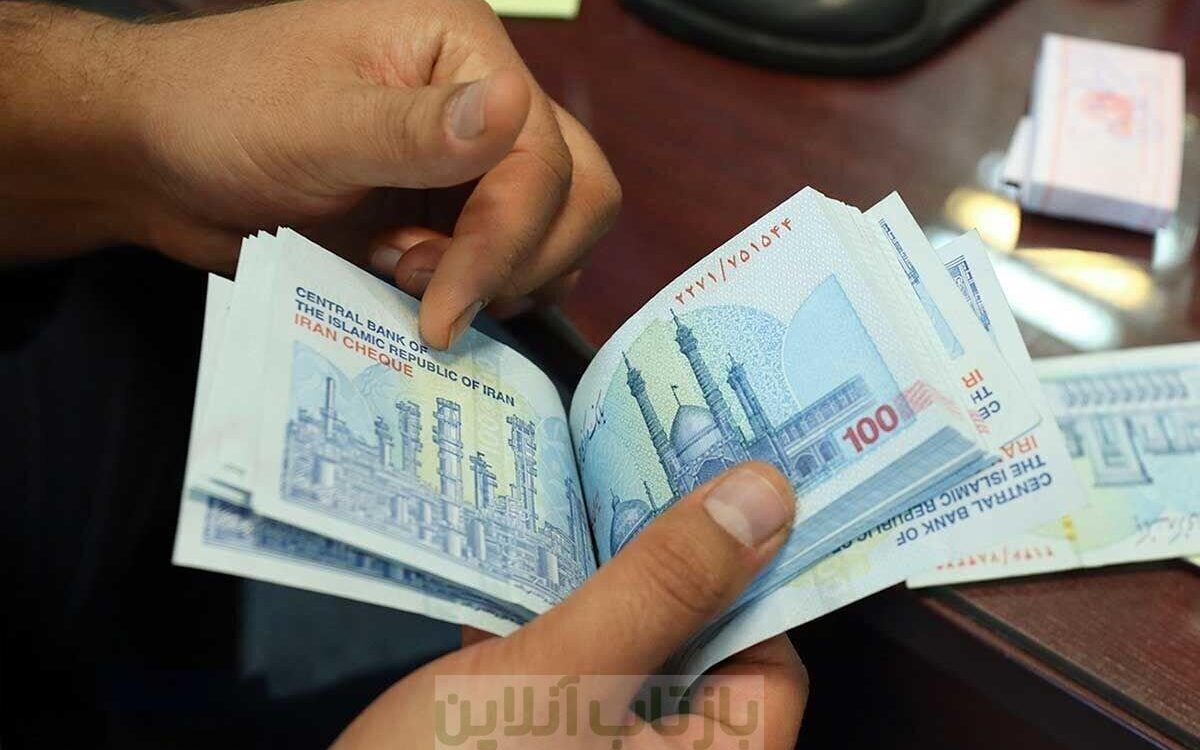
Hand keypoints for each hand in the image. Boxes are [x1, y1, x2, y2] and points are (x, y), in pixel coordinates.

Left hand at [0, 0, 619, 347]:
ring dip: (497, 278)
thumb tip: (516, 107)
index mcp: (462, 50)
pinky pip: (504, 263)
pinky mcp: (448, 211)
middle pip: (576, 194)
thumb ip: (417, 127)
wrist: (157, 156)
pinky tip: (408, 289)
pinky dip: (476, 292)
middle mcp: (483, 102)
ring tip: (404, 274)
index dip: (504, 242)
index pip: (540, 158)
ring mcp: (470, 161)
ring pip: (553, 235)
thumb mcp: (313, 124)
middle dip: (519, 260)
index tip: (445, 309)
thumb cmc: (218, 112)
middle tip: (434, 292)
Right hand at [333, 462, 806, 749]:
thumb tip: (766, 497)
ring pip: (633, 655)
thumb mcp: (561, 678)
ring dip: (608, 586)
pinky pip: (578, 676)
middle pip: (701, 652)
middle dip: (669, 567)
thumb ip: (663, 588)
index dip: (749, 577)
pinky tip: (527, 566)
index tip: (712, 487)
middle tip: (646, 466)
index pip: (771, 665)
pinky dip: (559, 623)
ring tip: (591, 496)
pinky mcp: (551, 747)